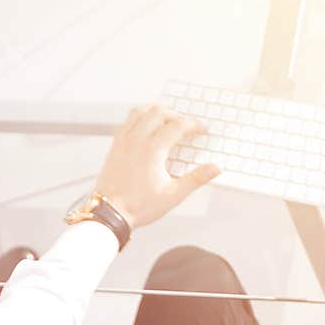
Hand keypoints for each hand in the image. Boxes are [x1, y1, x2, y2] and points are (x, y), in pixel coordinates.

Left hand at [94, 104, 219, 228]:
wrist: (110, 213)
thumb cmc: (138, 206)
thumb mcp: (173, 195)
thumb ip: (196, 179)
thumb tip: (214, 169)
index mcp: (153, 150)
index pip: (177, 126)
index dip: (193, 125)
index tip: (201, 130)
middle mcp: (137, 140)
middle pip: (159, 112)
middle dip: (176, 115)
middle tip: (185, 125)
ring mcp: (123, 141)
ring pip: (140, 111)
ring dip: (156, 111)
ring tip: (166, 120)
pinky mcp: (115, 146)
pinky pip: (127, 121)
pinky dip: (139, 117)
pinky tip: (145, 127)